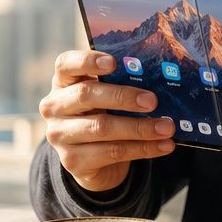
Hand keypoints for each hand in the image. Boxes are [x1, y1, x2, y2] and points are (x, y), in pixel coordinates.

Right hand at [38, 50, 175, 192]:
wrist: (92, 160)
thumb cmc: (103, 114)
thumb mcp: (105, 96)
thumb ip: (120, 84)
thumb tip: (159, 78)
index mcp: (63, 82)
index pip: (66, 64)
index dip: (88, 61)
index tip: (113, 62)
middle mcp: (54, 107)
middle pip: (86, 95)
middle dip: (123, 97)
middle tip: (152, 101)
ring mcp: (59, 135)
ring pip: (102, 127)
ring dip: (140, 128)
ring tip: (167, 127)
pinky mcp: (73, 161)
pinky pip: (112, 152)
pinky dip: (143, 149)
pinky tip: (164, 145)